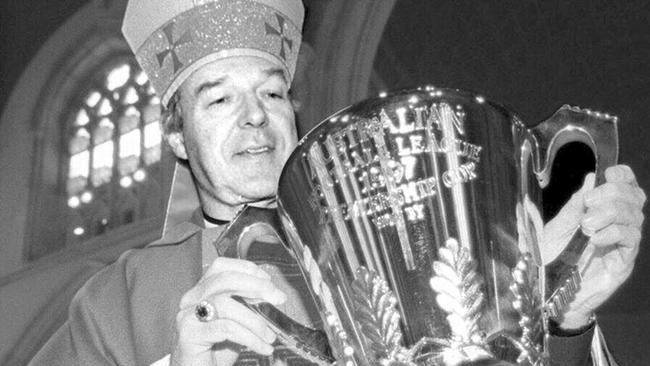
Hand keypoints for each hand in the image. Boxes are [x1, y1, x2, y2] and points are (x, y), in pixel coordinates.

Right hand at [170, 257, 285, 365]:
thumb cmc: (216, 352)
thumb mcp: (236, 323)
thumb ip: (247, 306)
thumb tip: (273, 295)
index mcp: (201, 291)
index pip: (222, 266)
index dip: (247, 269)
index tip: (269, 282)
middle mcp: (191, 299)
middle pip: (224, 279)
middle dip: (256, 286)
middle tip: (278, 299)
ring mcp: (187, 316)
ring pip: (225, 304)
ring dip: (255, 320)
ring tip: (270, 336)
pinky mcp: (189, 334)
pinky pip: (226, 328)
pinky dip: (249, 337)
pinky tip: (262, 347)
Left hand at [542, 165, 645, 328]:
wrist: (549, 293)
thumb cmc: (551, 259)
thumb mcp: (556, 228)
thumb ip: (573, 206)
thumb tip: (590, 179)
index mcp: (601, 211)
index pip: (626, 186)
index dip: (623, 176)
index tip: (607, 174)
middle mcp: (616, 224)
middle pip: (634, 198)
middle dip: (613, 193)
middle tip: (589, 201)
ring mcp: (622, 243)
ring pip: (634, 217)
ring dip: (610, 213)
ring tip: (587, 224)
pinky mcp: (623, 261)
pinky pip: (630, 240)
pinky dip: (614, 233)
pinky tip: (595, 239)